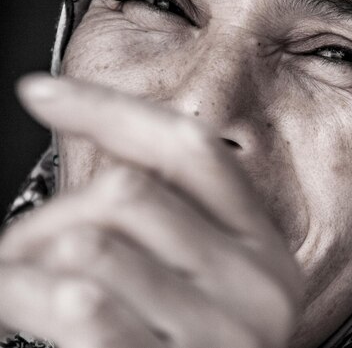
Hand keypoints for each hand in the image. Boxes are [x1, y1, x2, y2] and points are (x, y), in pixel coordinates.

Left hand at [0, 74, 301, 347]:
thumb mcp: (204, 281)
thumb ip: (167, 220)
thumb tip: (89, 149)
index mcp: (264, 247)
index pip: (190, 150)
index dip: (111, 109)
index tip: (41, 92)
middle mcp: (257, 287)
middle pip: (127, 194)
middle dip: (49, 214)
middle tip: (20, 249)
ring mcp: (222, 338)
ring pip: (91, 247)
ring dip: (25, 263)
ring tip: (20, 288)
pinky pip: (83, 308)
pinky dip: (25, 299)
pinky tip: (23, 306)